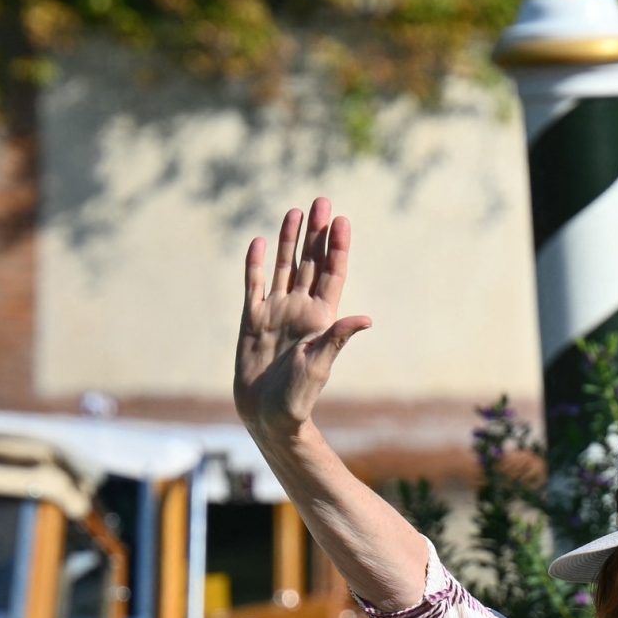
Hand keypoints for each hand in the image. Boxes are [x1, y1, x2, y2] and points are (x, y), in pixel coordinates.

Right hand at [236, 197, 371, 444]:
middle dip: (316, 233)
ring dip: (288, 240)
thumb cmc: (298, 397)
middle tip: (322, 201)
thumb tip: (366, 319)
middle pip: (309, 262)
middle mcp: (300, 310)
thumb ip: (337, 338)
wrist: (267, 416)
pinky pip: (254, 285)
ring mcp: (276, 312)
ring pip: (283, 267)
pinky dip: (255, 264)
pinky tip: (259, 241)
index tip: (342, 220)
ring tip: (295, 211)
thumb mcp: (320, 366)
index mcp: (321, 318)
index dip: (338, 247)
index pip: (332, 274)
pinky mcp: (252, 320)